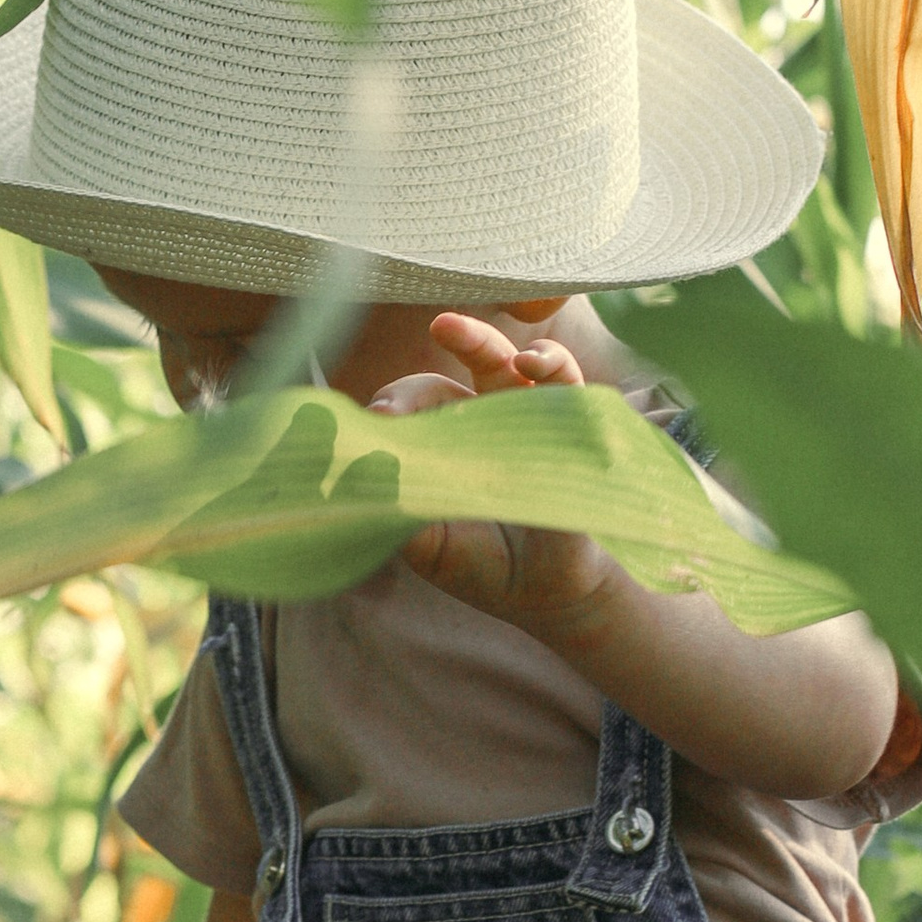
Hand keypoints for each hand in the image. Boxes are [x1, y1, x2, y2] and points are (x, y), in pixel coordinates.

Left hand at [373, 311, 615, 631]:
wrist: (548, 592)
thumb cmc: (483, 567)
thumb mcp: (428, 545)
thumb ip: (394, 507)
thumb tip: (353, 467)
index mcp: (438, 446)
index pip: (408, 409)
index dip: (394, 407)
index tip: (379, 420)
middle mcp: (477, 423)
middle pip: (448, 374)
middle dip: (425, 370)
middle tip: (412, 370)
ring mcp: (523, 419)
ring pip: (500, 361)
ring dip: (477, 340)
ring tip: (450, 329)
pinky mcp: (568, 425)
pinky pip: (562, 379)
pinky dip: (549, 363)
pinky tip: (531, 361)